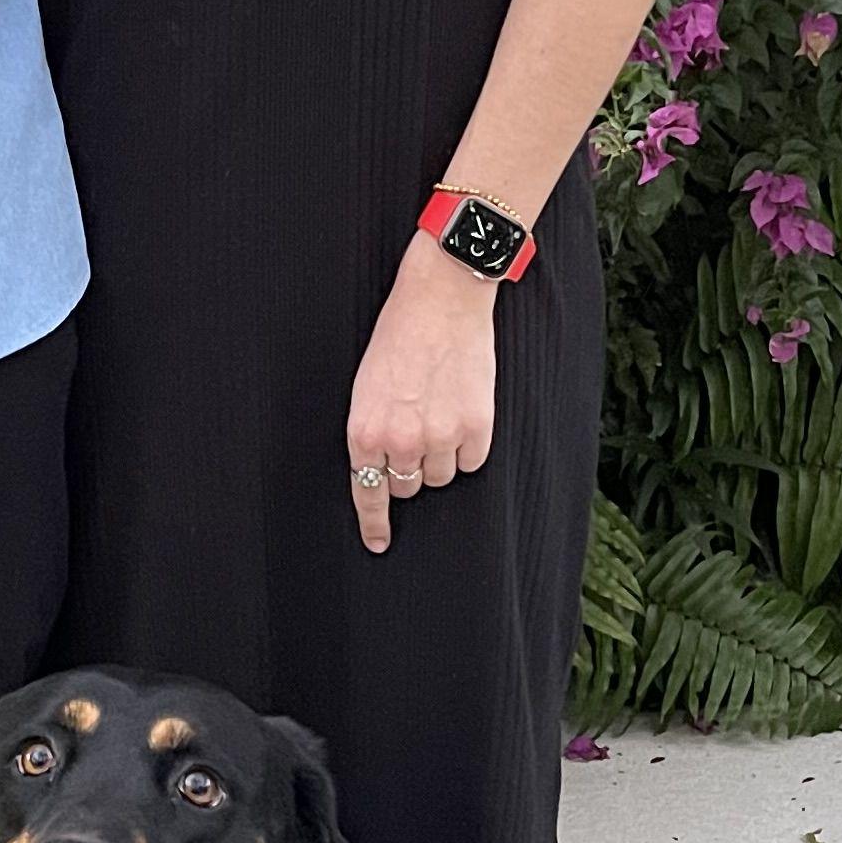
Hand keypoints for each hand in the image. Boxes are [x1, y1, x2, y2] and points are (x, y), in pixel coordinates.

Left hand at [344, 239, 498, 555]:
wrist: (441, 299)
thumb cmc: (399, 337)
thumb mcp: (367, 387)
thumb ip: (374, 432)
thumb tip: (384, 472)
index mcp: (364, 431)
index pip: (367, 492)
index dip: (374, 524)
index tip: (379, 543)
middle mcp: (400, 441)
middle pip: (406, 486)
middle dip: (407, 468)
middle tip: (415, 429)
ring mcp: (441, 436)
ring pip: (440, 476)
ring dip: (439, 456)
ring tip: (439, 412)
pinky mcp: (476, 427)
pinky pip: (471, 462)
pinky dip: (467, 447)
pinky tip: (461, 413)